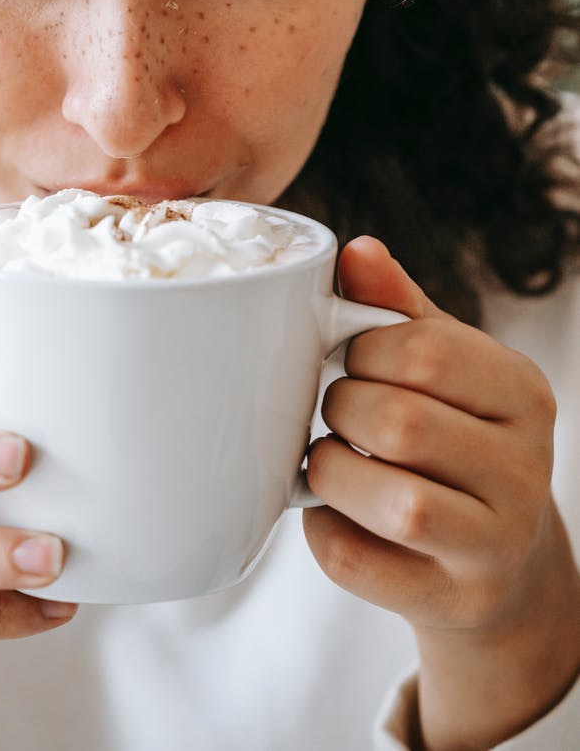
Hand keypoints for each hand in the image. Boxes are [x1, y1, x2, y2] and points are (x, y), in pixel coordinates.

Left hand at [303, 237, 579, 750]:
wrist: (499, 565)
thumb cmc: (456, 442)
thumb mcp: (444, 367)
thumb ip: (398, 308)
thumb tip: (356, 249)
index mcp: (522, 392)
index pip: (429, 350)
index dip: (364, 348)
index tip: (350, 358)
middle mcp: (525, 468)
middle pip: (403, 422)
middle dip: (341, 408)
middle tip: (335, 411)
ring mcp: (497, 543)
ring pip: (395, 503)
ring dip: (332, 471)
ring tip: (328, 459)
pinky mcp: (457, 600)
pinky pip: (360, 562)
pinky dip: (324, 530)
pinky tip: (330, 511)